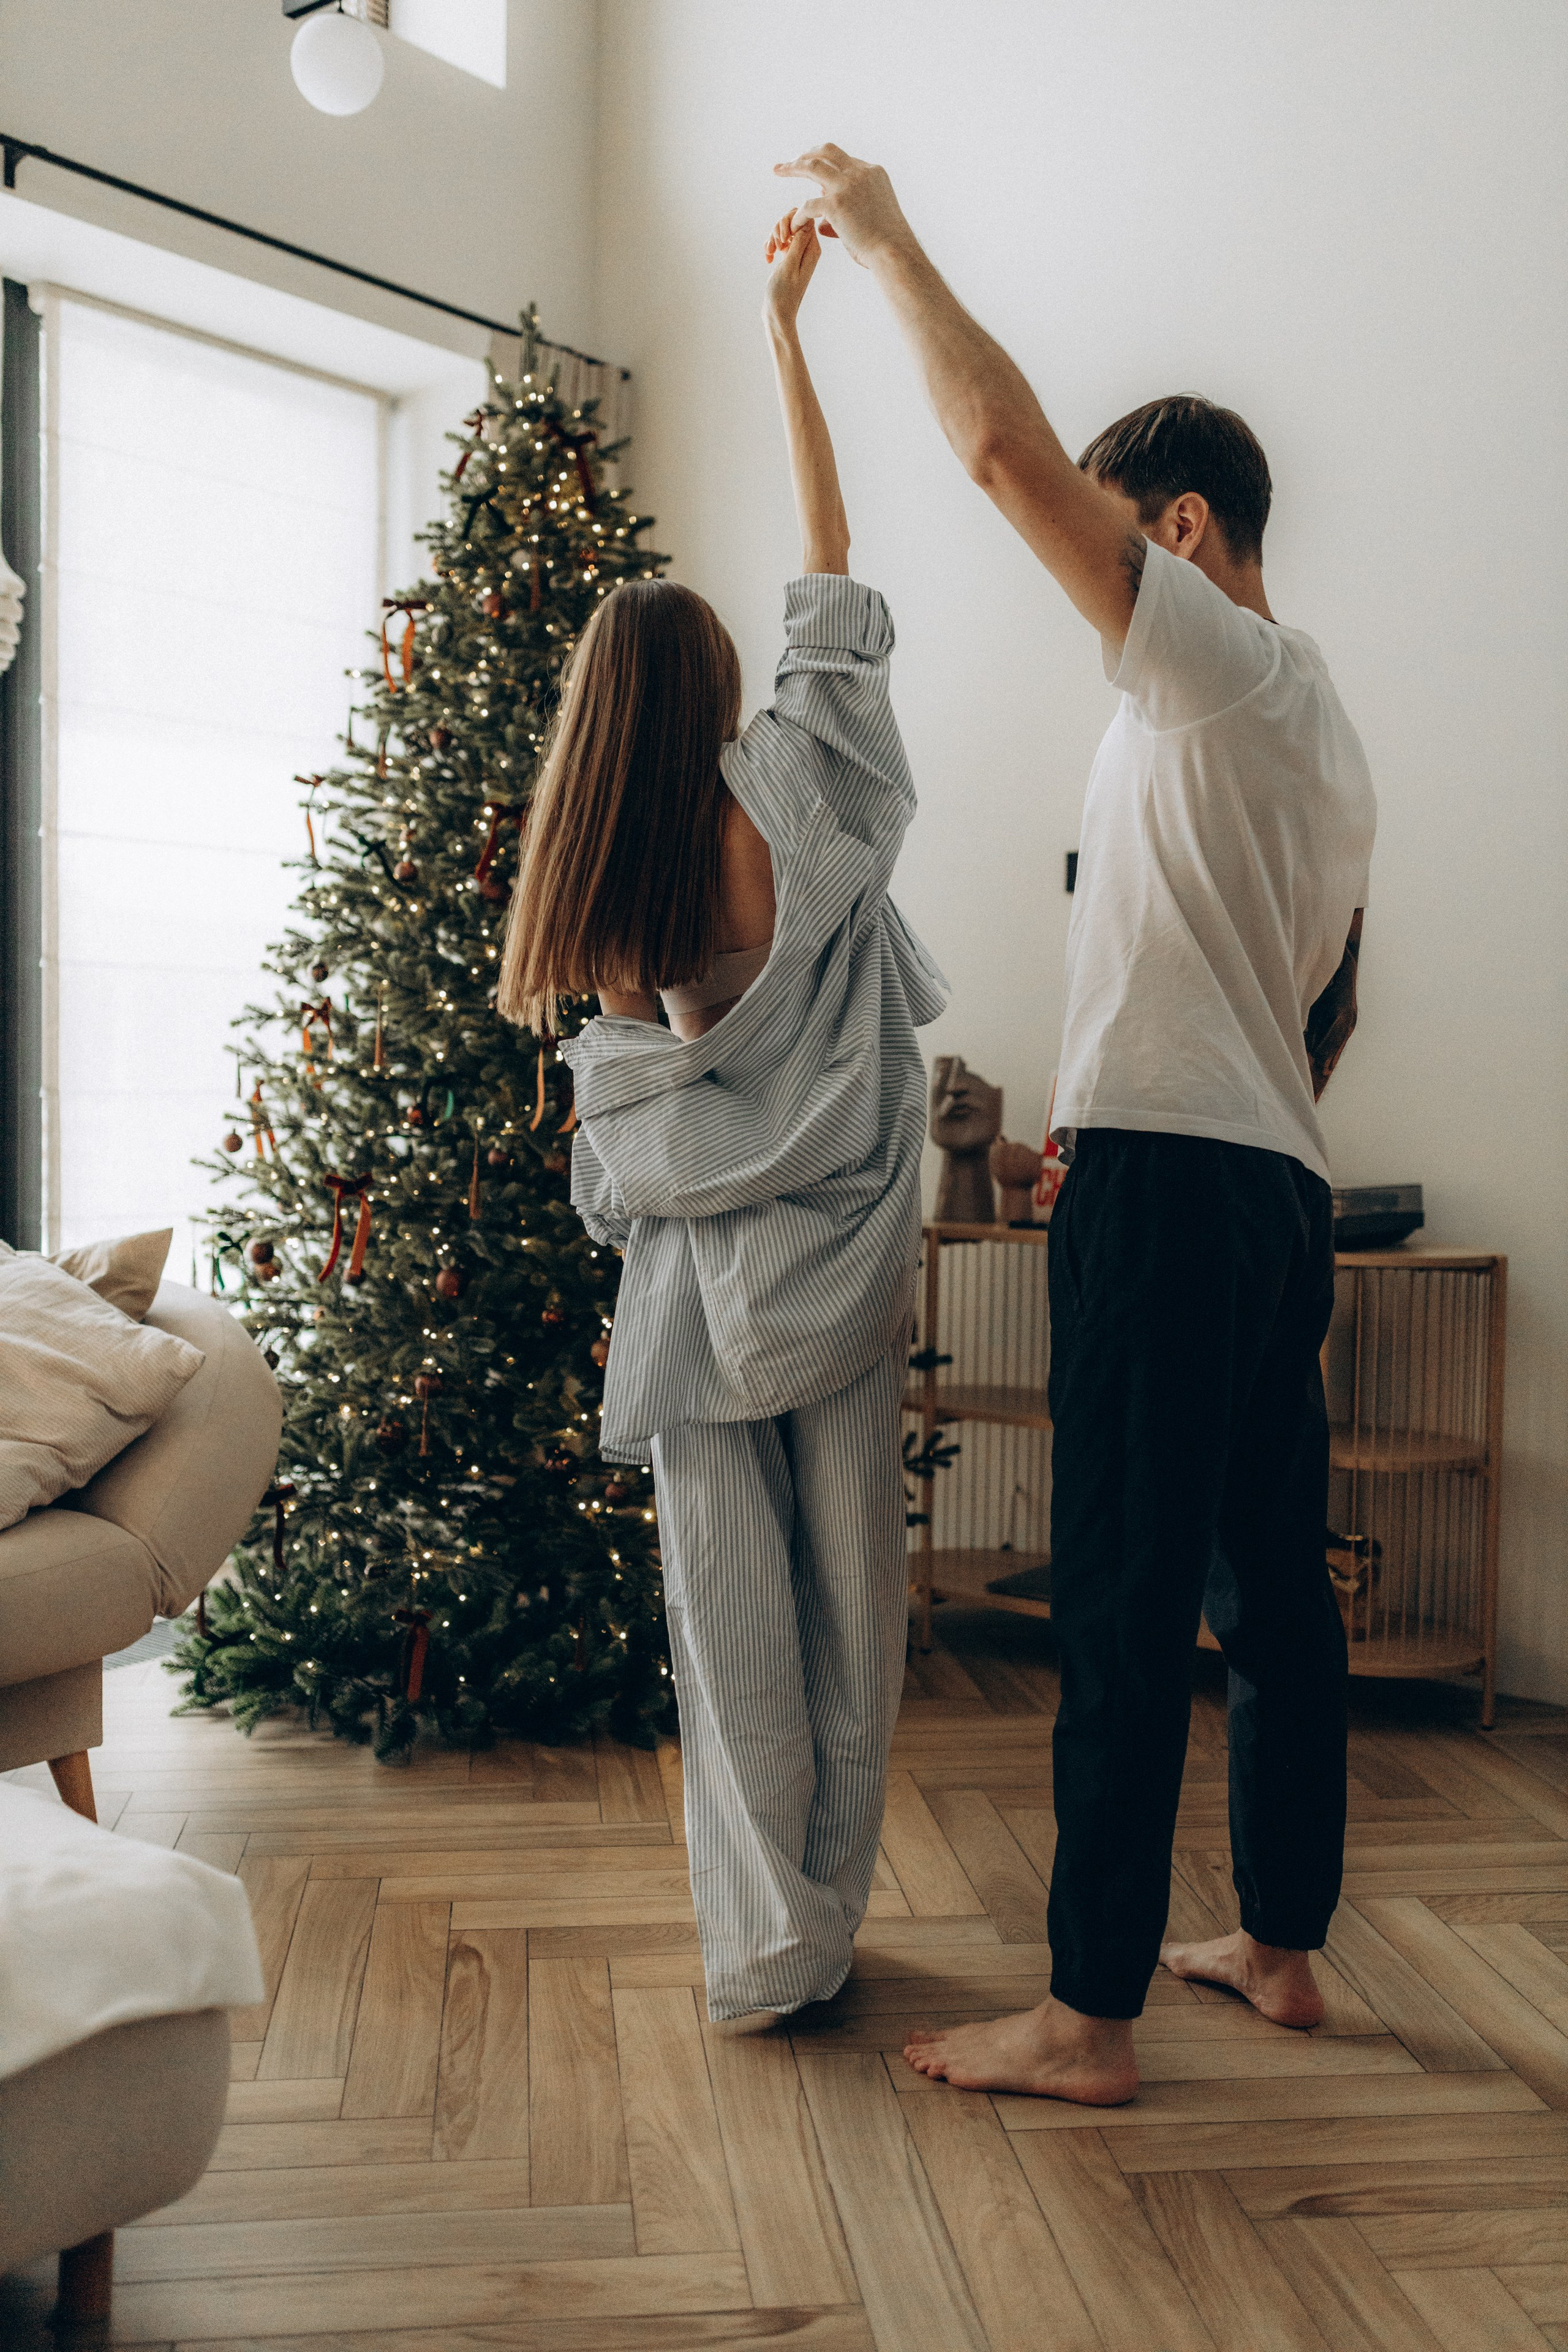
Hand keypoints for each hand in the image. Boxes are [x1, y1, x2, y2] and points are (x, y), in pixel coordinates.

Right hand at [763, 211, 821, 330]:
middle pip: (794, 221)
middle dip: (779, 229)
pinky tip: (768, 257)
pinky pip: (780, 241)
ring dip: (773, 238)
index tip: (782, 238)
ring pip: (785, 230)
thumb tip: (808, 219)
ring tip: (769, 253)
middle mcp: (808, 249)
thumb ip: (799, 241)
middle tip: (775, 246)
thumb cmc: (783, 293)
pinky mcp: (790, 257)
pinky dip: (771, 246)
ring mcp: (799, 252)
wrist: (777, 313)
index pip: (805, 218)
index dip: (790, 221)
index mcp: (812, 249)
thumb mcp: (790, 265)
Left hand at [772, 142, 913, 269]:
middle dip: (807, 153)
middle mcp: (859, 173)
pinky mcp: (835, 204)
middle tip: (792, 160)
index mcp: (872, 172)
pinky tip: (792, 226)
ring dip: (793, 166)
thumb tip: (822, 223)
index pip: (844, 161)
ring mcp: (846, 186)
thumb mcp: (871, 218)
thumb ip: (846, 214)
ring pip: (812, 166)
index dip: (828, 167)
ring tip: (778, 169)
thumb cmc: (886, 244)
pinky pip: (807, 206)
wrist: (895, 252)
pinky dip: (798, 217)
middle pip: (827, 151)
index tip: (815, 174)